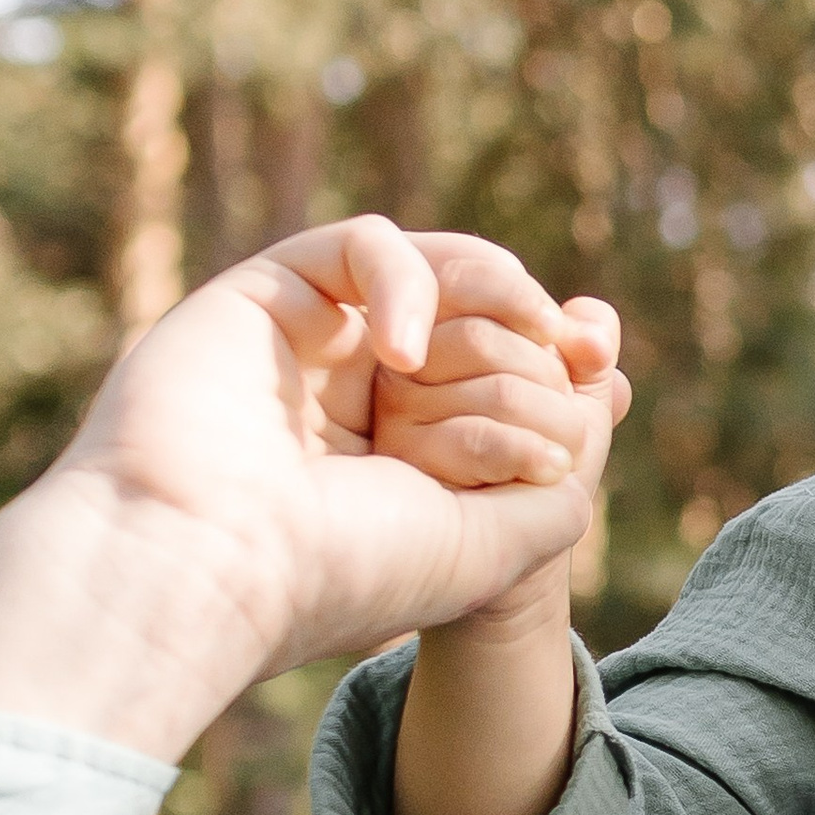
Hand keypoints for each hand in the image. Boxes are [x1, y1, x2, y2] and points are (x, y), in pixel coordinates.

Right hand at [0, 218, 628, 761]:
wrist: (209, 567)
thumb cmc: (343, 569)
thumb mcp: (492, 548)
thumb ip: (558, 486)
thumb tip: (593, 408)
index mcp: (406, 461)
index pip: (505, 381)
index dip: (563, 369)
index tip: (605, 378)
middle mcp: (358, 399)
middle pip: (479, 321)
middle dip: (537, 334)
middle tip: (576, 357)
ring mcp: (312, 344)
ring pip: (433, 270)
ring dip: (495, 288)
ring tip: (526, 327)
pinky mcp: (265, 294)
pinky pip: (365, 244)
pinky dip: (409, 277)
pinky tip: (404, 352)